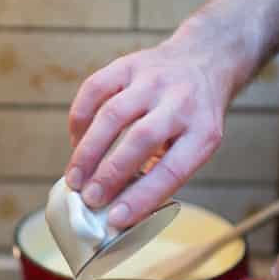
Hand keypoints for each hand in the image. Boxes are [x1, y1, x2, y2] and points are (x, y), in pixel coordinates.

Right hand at [66, 21, 253, 227]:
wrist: (203, 61)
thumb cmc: (193, 118)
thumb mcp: (196, 146)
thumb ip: (163, 172)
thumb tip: (120, 208)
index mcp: (203, 132)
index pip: (172, 170)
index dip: (142, 196)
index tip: (116, 218)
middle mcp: (181, 102)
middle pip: (141, 139)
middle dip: (110, 174)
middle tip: (90, 200)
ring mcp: (153, 79)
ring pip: (113, 114)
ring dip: (88, 151)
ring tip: (75, 179)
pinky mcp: (128, 65)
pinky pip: (95, 90)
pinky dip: (79, 120)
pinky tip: (77, 143)